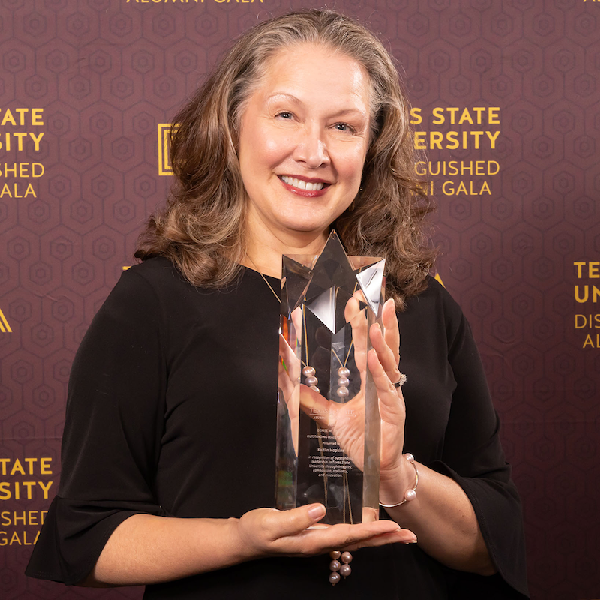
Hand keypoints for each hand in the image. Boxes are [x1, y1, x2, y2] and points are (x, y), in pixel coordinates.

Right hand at [234, 503, 415, 558]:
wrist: (245, 540)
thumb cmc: (256, 530)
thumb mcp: (271, 523)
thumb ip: (296, 517)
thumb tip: (321, 509)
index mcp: (313, 541)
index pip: (350, 536)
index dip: (373, 531)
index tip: (393, 526)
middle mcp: (320, 543)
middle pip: (360, 543)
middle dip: (386, 539)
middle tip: (410, 535)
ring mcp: (319, 541)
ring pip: (357, 541)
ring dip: (380, 537)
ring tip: (400, 533)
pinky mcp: (316, 535)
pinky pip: (347, 536)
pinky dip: (365, 533)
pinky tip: (371, 528)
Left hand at [292, 297, 406, 475]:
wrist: (376, 467)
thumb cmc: (361, 439)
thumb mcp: (331, 417)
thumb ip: (313, 402)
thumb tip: (291, 388)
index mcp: (370, 380)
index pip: (366, 345)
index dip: (361, 325)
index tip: (353, 304)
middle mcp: (383, 382)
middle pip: (383, 346)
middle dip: (380, 323)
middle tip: (374, 301)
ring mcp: (390, 394)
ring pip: (390, 362)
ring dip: (381, 343)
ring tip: (373, 325)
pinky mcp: (394, 410)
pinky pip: (386, 388)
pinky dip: (380, 373)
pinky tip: (373, 359)